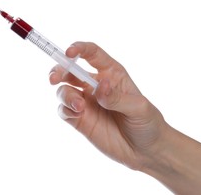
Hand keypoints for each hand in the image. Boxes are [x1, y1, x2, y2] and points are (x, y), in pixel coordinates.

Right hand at [49, 42, 166, 169]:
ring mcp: (86, 102)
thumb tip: (100, 87)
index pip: (92, 53)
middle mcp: (96, 84)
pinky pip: (64, 110)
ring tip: (79, 107)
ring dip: (65, 95)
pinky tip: (77, 115)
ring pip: (64, 90)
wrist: (145, 151)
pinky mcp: (80, 119)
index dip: (79, 49)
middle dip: (59, 70)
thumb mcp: (139, 108)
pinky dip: (65, 109)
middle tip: (54, 78)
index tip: (69, 52)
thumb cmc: (147, 123)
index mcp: (111, 73)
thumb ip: (117, 97)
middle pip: (70, 70)